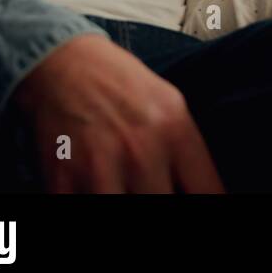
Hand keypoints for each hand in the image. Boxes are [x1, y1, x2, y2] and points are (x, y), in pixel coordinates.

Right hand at [12, 35, 223, 192]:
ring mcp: (102, 168)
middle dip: (163, 200)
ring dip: (125, 202)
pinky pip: (79, 207)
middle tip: (157, 190)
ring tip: (127, 191)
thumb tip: (202, 187)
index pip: (207, 191)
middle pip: (165, 204)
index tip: (198, 199)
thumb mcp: (171, 104)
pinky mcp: (63, 178)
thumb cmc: (120, 83)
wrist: (65, 62)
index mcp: (175, 132)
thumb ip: (187, 148)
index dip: (208, 202)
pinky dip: (90, 200)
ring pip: (123, 210)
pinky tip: (97, 189)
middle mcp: (142, 152)